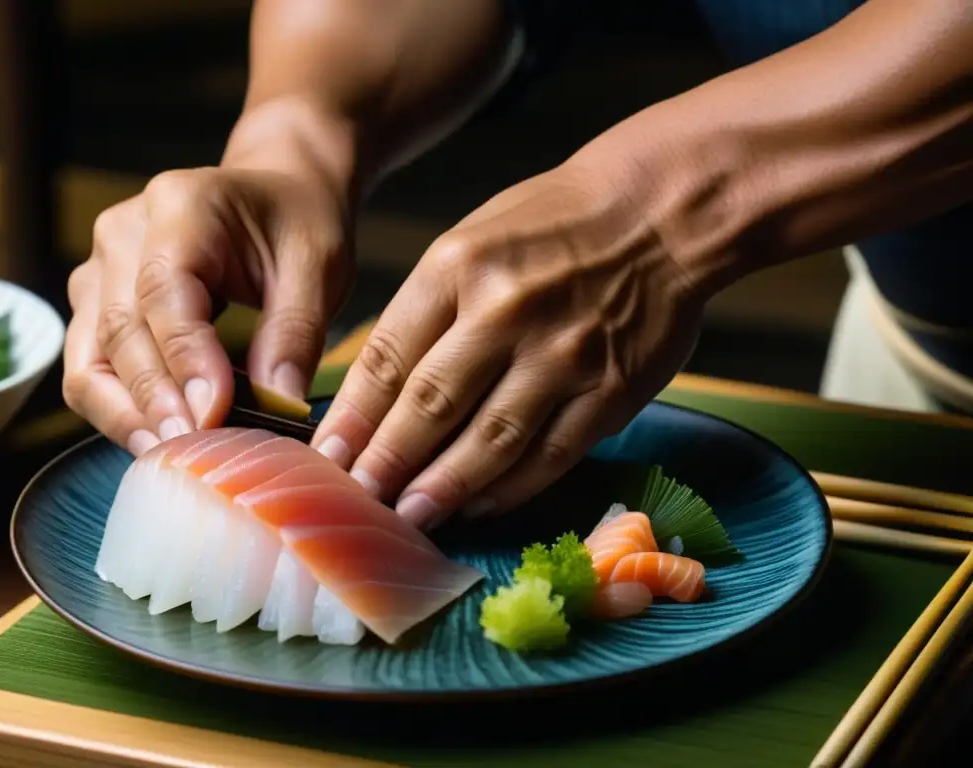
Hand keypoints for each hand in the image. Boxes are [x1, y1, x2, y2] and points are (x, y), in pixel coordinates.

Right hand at [63, 162, 352, 455]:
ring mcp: (101, 270)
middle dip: (156, 401)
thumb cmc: (299, 226)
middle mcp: (123, 234)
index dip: (185, 360)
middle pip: (120, 330)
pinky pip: (93, 369)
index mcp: (181, 206)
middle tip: (194, 454)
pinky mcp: (98, 305)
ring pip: (90, 359)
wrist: (278, 195)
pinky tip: (163, 439)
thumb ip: (296, 332)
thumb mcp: (318, 268)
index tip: (213, 414)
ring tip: (174, 458)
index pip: (165, 293)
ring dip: (128, 415)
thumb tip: (280, 406)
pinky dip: (122, 410)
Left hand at [310, 161, 706, 528]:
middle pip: (430, 406)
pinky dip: (510, 488)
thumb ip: (427, 309)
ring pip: (489, 441)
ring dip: (443, 489)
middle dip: (386, 463)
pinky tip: (479, 505)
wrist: (661, 210)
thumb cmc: (556, 224)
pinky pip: (550, 455)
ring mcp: (562, 355)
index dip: (352, 417)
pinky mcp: (610, 391)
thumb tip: (379, 391)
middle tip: (358, 500)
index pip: (388, 357)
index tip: (327, 456)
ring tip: (410, 518)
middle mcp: (506, 311)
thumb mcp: (473, 241)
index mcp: (459, 268)